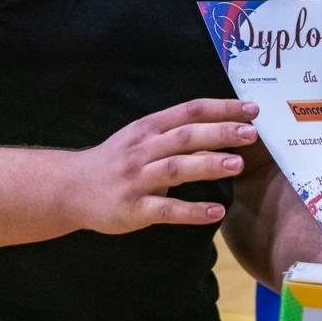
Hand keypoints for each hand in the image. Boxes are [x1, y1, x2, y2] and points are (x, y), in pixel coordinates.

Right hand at [67, 99, 259, 233]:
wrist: (70, 188)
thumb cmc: (114, 161)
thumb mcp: (140, 138)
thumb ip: (174, 133)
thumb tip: (220, 129)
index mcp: (148, 128)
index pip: (190, 111)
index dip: (222, 108)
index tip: (251, 109)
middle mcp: (143, 149)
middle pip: (186, 136)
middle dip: (220, 132)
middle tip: (251, 133)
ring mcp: (137, 179)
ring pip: (176, 168)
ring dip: (207, 165)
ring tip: (237, 165)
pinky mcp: (133, 208)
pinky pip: (166, 209)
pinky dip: (191, 210)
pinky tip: (215, 212)